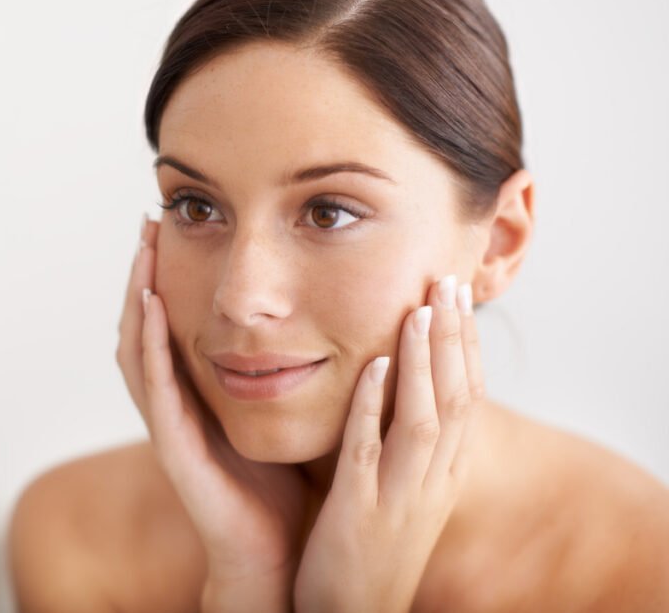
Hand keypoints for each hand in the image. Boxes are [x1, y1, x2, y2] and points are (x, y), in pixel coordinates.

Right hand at [116, 217, 305, 612]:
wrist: (272, 549)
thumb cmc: (278, 481)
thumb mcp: (277, 409)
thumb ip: (280, 366)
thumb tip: (311, 314)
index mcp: (194, 393)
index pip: (168, 323)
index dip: (165, 277)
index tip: (174, 226)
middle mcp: (172, 403)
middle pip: (142, 326)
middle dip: (141, 273)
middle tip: (149, 222)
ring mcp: (167, 424)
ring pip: (137, 348)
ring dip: (136, 296)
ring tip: (143, 250)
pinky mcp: (174, 445)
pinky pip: (155, 386)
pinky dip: (150, 343)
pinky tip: (152, 304)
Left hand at [293, 275, 483, 612]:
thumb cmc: (371, 547)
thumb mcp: (403, 491)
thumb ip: (403, 441)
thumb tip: (399, 384)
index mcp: (444, 474)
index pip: (467, 398)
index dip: (465, 345)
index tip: (458, 296)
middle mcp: (432, 482)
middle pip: (457, 398)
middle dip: (454, 338)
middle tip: (448, 280)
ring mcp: (398, 496)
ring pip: (423, 418)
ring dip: (425, 361)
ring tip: (420, 308)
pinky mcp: (359, 512)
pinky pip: (369, 449)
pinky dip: (375, 405)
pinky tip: (376, 365)